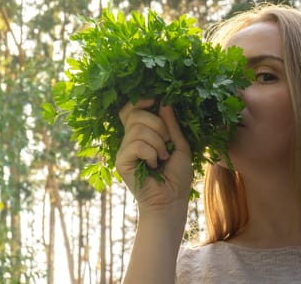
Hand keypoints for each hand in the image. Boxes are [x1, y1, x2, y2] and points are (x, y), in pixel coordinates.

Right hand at [116, 99, 192, 213]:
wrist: (172, 199)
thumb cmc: (178, 175)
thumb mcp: (179, 145)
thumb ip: (172, 125)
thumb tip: (164, 102)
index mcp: (142, 134)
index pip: (131, 109)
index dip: (139, 102)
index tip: (154, 101)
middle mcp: (129, 140)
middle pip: (135, 114)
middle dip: (157, 124)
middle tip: (167, 142)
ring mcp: (124, 151)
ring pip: (138, 129)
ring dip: (158, 143)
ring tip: (163, 158)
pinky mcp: (121, 162)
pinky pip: (136, 145)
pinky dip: (151, 153)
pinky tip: (154, 165)